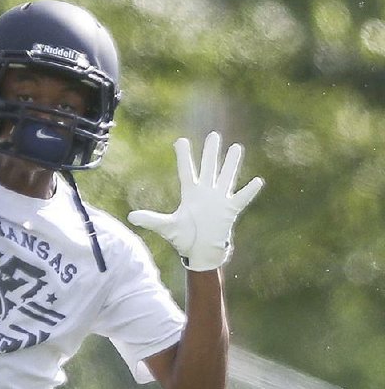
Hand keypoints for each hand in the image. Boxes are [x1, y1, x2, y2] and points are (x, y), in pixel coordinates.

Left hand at [128, 131, 263, 270]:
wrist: (200, 253)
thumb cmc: (184, 239)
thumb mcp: (167, 227)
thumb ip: (151, 220)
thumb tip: (131, 216)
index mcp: (190, 194)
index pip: (186, 171)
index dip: (184, 156)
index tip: (180, 140)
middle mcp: (205, 193)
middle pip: (209, 168)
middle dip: (211, 152)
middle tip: (214, 135)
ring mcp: (219, 200)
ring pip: (226, 177)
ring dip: (231, 164)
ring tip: (236, 147)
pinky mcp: (230, 210)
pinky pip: (241, 198)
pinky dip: (249, 191)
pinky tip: (257, 180)